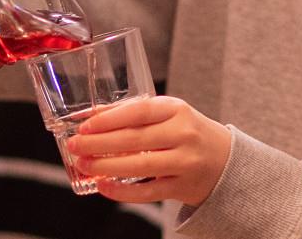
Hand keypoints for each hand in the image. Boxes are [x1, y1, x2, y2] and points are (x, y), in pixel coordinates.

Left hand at [67, 96, 231, 205]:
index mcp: (177, 109)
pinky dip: (122, 191)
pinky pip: (148, 192)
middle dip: (99, 144)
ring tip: (84, 165)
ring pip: (140, 166)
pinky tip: (104, 186)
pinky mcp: (183, 187)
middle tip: (75, 146)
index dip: (109, 120)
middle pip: (135, 140)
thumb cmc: (187, 132)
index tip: (84, 126)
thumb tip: (90, 116)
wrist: (225, 159)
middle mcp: (183, 134)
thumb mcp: (167, 114)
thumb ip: (133, 113)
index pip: (139, 112)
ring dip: (106, 166)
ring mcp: (185, 162)